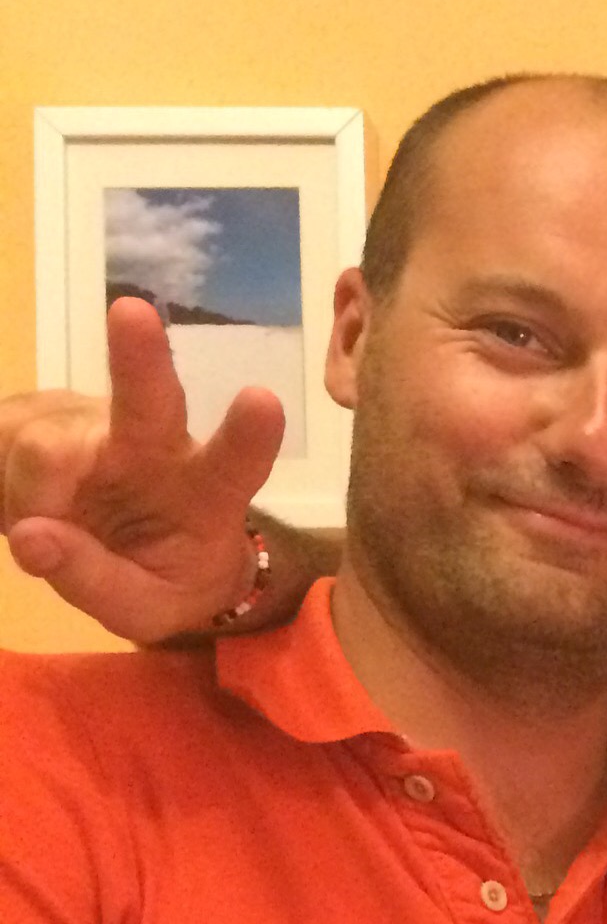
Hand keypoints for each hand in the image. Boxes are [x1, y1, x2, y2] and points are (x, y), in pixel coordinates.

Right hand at [1, 297, 283, 642]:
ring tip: (50, 522)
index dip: (247, 436)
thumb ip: (94, 580)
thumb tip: (32, 537)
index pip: (235, 464)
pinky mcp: (43, 409)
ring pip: (41, 444)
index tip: (264, 402)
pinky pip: (3, 438)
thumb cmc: (159, 578)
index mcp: (205, 493)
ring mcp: (96, 419)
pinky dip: (4, 479)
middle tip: (133, 313)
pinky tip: (30, 496)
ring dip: (27, 492)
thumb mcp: (139, 609)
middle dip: (140, 357)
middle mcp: (158, 444)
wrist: (133, 550)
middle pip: (149, 400)